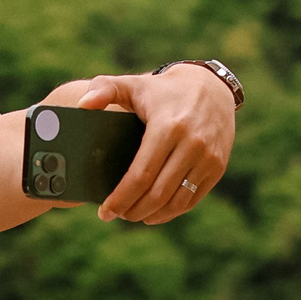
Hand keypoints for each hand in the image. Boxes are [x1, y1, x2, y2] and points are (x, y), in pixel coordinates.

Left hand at [74, 64, 235, 224]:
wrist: (211, 87)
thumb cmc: (163, 90)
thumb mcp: (133, 84)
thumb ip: (103, 89)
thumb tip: (83, 105)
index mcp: (167, 127)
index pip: (141, 174)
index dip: (120, 198)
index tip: (104, 211)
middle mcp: (192, 144)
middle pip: (157, 193)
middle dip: (132, 210)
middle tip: (114, 215)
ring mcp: (208, 157)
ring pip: (177, 201)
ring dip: (152, 215)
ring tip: (132, 215)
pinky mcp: (217, 167)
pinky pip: (193, 199)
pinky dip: (172, 211)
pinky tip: (155, 213)